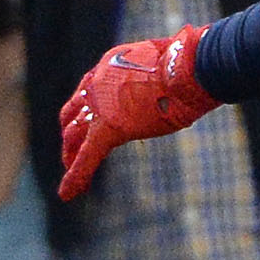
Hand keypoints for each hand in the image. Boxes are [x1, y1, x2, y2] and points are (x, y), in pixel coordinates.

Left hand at [58, 28, 219, 196]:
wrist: (187, 69)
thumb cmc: (190, 65)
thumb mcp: (169, 65)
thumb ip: (161, 78)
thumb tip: (181, 83)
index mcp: (111, 65)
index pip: (90, 91)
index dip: (87, 110)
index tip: (89, 123)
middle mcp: (98, 83)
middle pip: (75, 113)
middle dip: (72, 134)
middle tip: (72, 153)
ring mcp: (100, 106)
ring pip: (75, 136)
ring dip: (71, 157)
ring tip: (72, 181)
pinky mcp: (107, 129)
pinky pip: (86, 156)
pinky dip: (76, 175)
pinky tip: (68, 194)